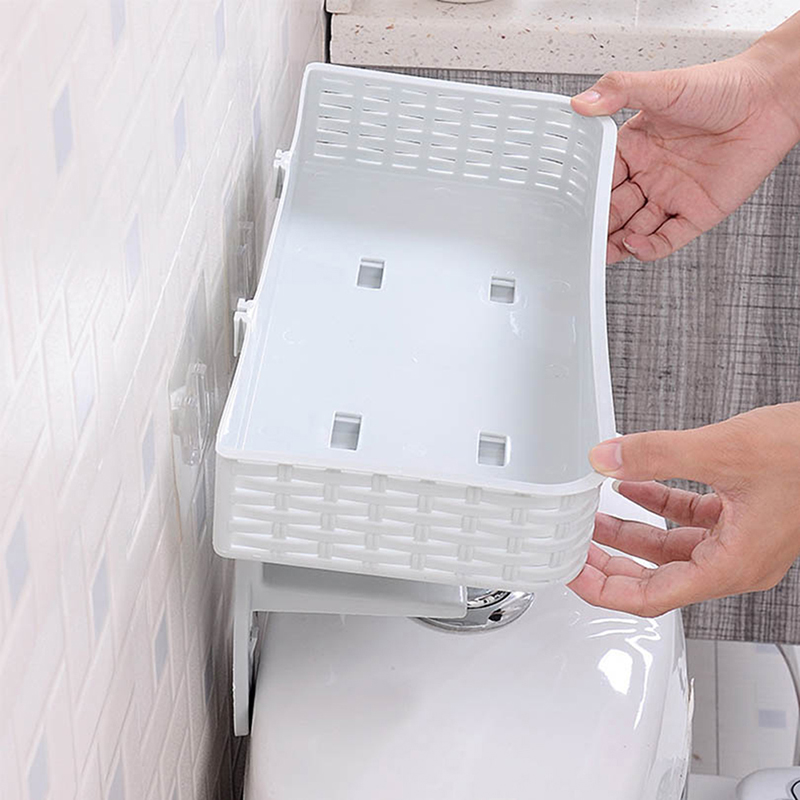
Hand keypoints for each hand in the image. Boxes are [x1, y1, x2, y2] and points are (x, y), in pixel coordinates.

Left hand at [568, 403, 799, 616]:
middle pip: (655, 575)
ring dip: (629, 529)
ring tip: (591, 514)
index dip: (605, 589)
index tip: (573, 576)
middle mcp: (736, 560)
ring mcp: (740, 539)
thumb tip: (607, 458)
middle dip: (610, 559)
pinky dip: (658, 504)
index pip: (651, 597)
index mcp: (732, 565)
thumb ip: (657, 454)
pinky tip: (632, 486)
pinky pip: (690, 520)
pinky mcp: (743, 515)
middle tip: (573, 546)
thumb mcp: (723, 450)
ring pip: (670, 546)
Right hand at [571, 41, 799, 262]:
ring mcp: (673, 197)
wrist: (769, 99)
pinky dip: (650, 248)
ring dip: (616, 243)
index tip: (569, 207)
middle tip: (579, 237)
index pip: (600, 179)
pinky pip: (668, 239)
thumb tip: (582, 102)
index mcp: (635, 148)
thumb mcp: (662, 86)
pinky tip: (636, 245)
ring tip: (600, 250)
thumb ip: (619, 91)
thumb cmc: (721, 87)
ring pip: (635, 230)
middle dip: (597, 227)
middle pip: (614, 210)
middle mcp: (651, 175)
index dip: (585, 194)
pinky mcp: (697, 213)